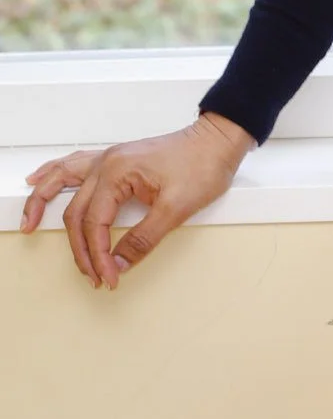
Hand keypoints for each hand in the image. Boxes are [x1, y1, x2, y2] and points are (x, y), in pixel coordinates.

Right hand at [18, 111, 255, 288]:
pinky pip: (75, 166)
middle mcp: (107, 162)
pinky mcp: (117, 159)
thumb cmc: (202, 166)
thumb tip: (116, 264)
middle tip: (93, 276)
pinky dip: (55, 175)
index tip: (108, 278)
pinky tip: (38, 178)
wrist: (219, 140)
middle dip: (81, 249)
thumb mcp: (176, 209)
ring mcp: (110, 158)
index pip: (95, 224)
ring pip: (64, 182)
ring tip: (27, 223)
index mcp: (117, 172)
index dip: (98, 256)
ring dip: (44, 202)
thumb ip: (143, 239)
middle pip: (77, 212)